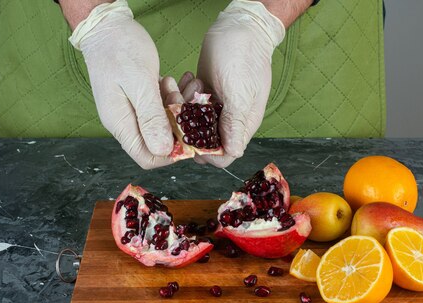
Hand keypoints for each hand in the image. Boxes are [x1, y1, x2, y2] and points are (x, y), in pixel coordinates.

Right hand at [68, 0, 173, 169]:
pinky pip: (162, 109)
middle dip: (180, 125)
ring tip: (185, 84)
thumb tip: (164, 151)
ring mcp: (132, 113)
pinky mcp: (140, 101)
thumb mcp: (140, 83)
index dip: (171, 153)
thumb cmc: (120, 49)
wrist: (107, 27)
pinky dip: (174, 97)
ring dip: (179, 107)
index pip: (147, 158)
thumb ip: (151, 117)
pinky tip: (179, 81)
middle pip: (159, 143)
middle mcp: (126, 123)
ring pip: (164, 124)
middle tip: (188, 97)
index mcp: (121, 125)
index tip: (189, 132)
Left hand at [194, 0, 285, 167]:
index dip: (206, 154)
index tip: (189, 140)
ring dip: (181, 110)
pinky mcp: (204, 95)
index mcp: (243, 125)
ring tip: (179, 88)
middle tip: (178, 108)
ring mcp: (216, 108)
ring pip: (193, 125)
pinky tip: (183, 80)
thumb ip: (235, 123)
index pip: (224, 155)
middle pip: (205, 143)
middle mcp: (229, 120)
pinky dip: (182, 97)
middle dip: (188, 131)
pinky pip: (189, 107)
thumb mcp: (240, 93)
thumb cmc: (244, 57)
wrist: (239, 27)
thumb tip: (235, 153)